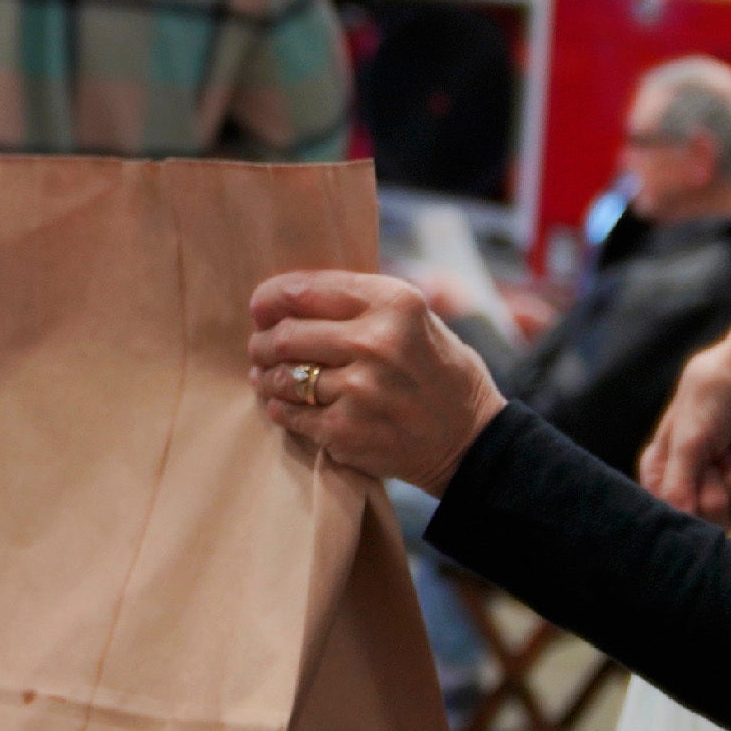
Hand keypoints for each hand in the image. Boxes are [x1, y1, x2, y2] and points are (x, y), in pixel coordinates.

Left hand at [247, 270, 504, 490]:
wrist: (471, 441)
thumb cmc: (439, 372)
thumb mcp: (417, 318)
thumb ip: (362, 303)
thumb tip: (290, 296)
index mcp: (394, 303)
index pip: (305, 290)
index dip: (272, 297)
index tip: (262, 307)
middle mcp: (376, 342)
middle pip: (286, 334)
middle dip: (263, 340)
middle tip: (259, 346)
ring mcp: (359, 390)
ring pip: (282, 376)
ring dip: (267, 376)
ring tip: (268, 376)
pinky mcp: (346, 431)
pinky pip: (290, 414)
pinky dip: (280, 408)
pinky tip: (284, 404)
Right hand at [641, 324, 730, 527]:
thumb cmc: (710, 401)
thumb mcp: (686, 443)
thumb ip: (678, 486)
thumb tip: (679, 522)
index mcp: (661, 473)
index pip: (665, 512)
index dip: (681, 503)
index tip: (690, 478)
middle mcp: (690, 487)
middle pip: (699, 519)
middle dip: (711, 486)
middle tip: (716, 453)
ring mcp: (722, 491)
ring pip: (726, 520)